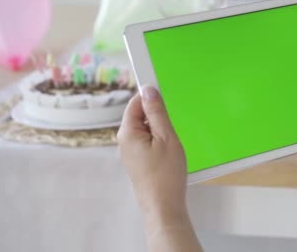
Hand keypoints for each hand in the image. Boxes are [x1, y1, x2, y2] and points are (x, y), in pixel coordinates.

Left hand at [117, 86, 187, 222]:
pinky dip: (160, 141)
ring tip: (172, 144)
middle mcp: (125, 141)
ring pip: (146, 129)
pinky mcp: (138, 160)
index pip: (135, 102)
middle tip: (172, 127)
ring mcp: (131, 152)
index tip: (165, 94)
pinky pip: (148, 141)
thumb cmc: (166, 175)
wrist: (163, 206)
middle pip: (140, 115)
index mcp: (128, 132)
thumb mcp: (166, 137)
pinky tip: (169, 153)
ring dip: (160, 130)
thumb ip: (157, 112)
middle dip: (157, 116)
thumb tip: (149, 90)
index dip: (150, 96)